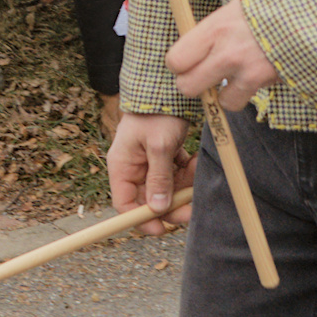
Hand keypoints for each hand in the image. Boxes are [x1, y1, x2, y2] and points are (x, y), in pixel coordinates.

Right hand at [108, 112, 195, 233]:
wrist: (167, 87)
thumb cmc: (157, 113)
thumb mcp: (159, 146)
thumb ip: (159, 178)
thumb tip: (157, 208)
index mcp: (122, 166)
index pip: (124, 203)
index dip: (141, 219)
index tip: (162, 229)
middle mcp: (133, 167)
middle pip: (148, 199)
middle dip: (170, 205)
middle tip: (190, 209)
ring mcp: (149, 162)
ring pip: (166, 188)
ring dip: (182, 186)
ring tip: (194, 171)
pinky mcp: (163, 156)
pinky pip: (175, 174)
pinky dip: (186, 172)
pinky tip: (193, 161)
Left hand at [165, 0, 278, 107]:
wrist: (308, 11)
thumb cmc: (269, 7)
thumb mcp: (233, 10)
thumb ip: (212, 32)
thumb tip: (194, 50)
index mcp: (214, 28)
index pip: (175, 60)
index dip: (180, 64)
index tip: (190, 60)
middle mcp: (226, 51)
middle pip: (187, 87)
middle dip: (195, 84)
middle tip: (207, 75)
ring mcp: (245, 69)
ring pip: (219, 101)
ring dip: (226, 94)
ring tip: (237, 77)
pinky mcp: (263, 81)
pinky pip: (241, 101)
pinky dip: (248, 92)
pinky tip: (257, 74)